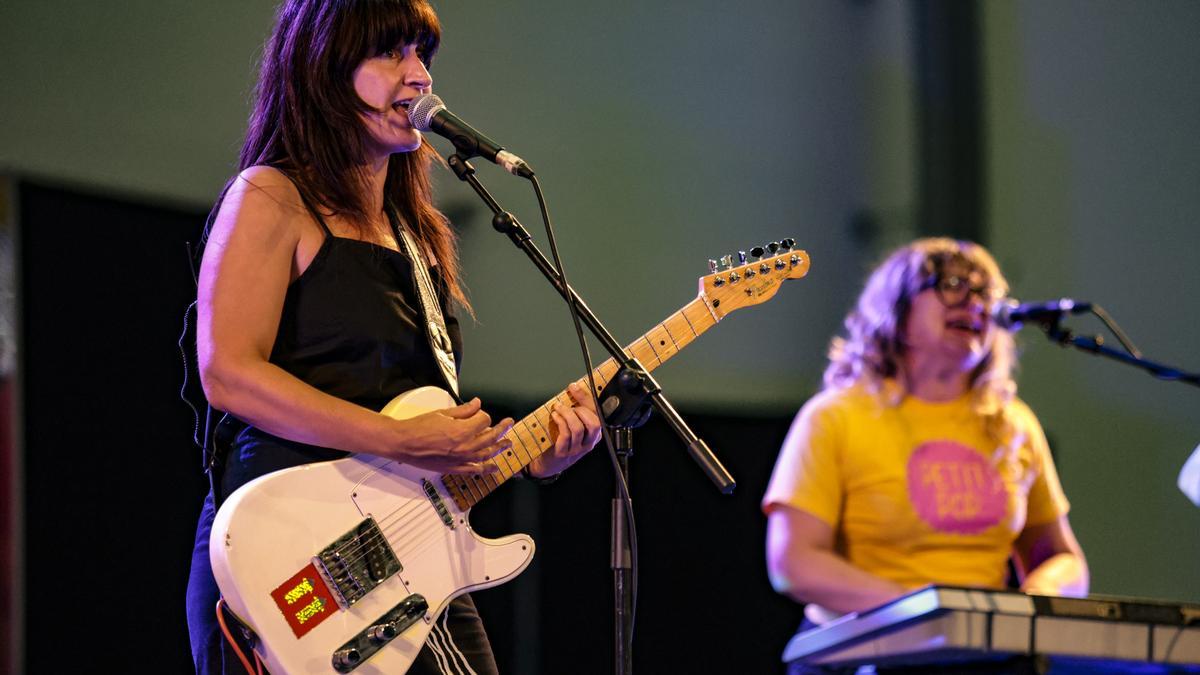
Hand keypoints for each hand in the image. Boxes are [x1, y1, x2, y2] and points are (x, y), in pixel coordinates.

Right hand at [393, 398, 513, 473]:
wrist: (404, 443)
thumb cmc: (419, 427)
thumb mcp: (443, 413)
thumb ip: (464, 410)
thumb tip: (477, 403)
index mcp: (462, 430)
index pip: (484, 420)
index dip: (482, 414)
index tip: (478, 413)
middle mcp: (464, 447)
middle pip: (490, 437)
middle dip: (501, 429)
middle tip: (509, 424)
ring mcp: (460, 459)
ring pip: (487, 454)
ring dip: (499, 448)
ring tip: (508, 444)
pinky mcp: (454, 468)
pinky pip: (474, 470)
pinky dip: (485, 469)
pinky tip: (493, 467)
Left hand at [528, 383, 602, 477]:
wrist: (547, 465)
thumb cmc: (560, 442)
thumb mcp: (573, 429)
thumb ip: (575, 413)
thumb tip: (572, 390)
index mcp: (594, 435)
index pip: (597, 414)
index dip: (586, 398)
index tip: (574, 387)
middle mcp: (589, 443)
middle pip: (594, 423)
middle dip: (580, 408)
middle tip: (566, 404)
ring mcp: (577, 450)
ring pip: (578, 428)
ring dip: (567, 414)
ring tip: (558, 408)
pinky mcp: (563, 453)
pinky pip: (565, 435)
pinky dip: (560, 422)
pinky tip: (555, 416)